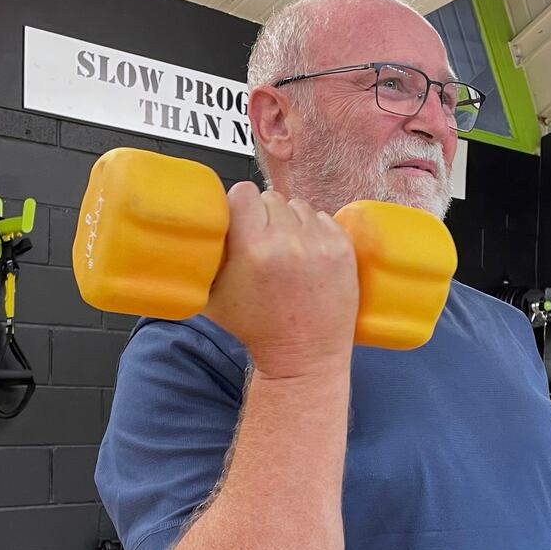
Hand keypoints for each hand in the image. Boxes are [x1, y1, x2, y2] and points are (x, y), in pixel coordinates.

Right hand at [203, 183, 358, 379]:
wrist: (304, 356)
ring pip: (299, 206)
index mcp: (254, 248)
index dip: (240, 206)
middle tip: (264, 244)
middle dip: (265, 217)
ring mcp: (321, 245)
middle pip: (272, 198)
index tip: (241, 222)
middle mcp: (289, 242)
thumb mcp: (214, 294)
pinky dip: (314, 232)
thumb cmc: (256, 329)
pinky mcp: (344, 250)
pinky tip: (308, 257)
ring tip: (287, 252)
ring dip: (291, 223)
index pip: (244, 193)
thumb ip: (209, 254)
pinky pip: (323, 219)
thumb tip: (206, 220)